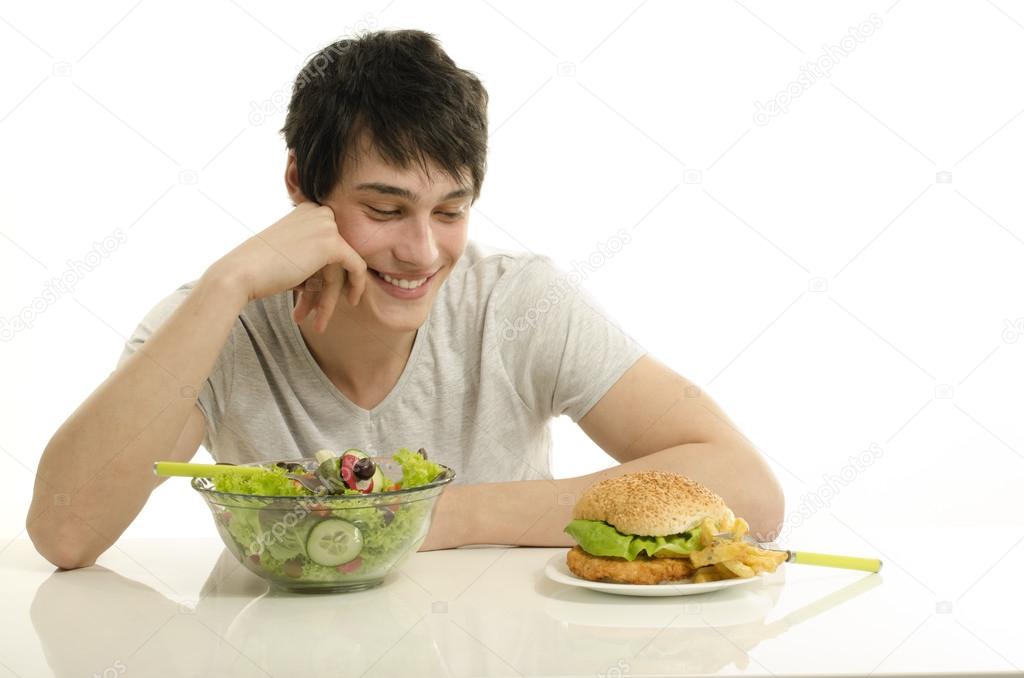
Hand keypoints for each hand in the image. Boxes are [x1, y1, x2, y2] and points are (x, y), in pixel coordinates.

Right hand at [211, 202, 367, 332]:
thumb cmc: (260, 270)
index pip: (328, 243)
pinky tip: (352, 302)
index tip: (318, 294)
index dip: (325, 274)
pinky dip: (357, 286)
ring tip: (320, 323)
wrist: (239, 274)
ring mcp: (326, 225)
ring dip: (331, 297)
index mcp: (308, 209)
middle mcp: (318, 211)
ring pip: (343, 267)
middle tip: (316, 315)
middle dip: (327, 289)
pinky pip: (357, 267)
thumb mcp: (292, 254)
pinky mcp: (332, 242)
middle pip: (336, 256)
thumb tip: (345, 271)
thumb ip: (315, 255)